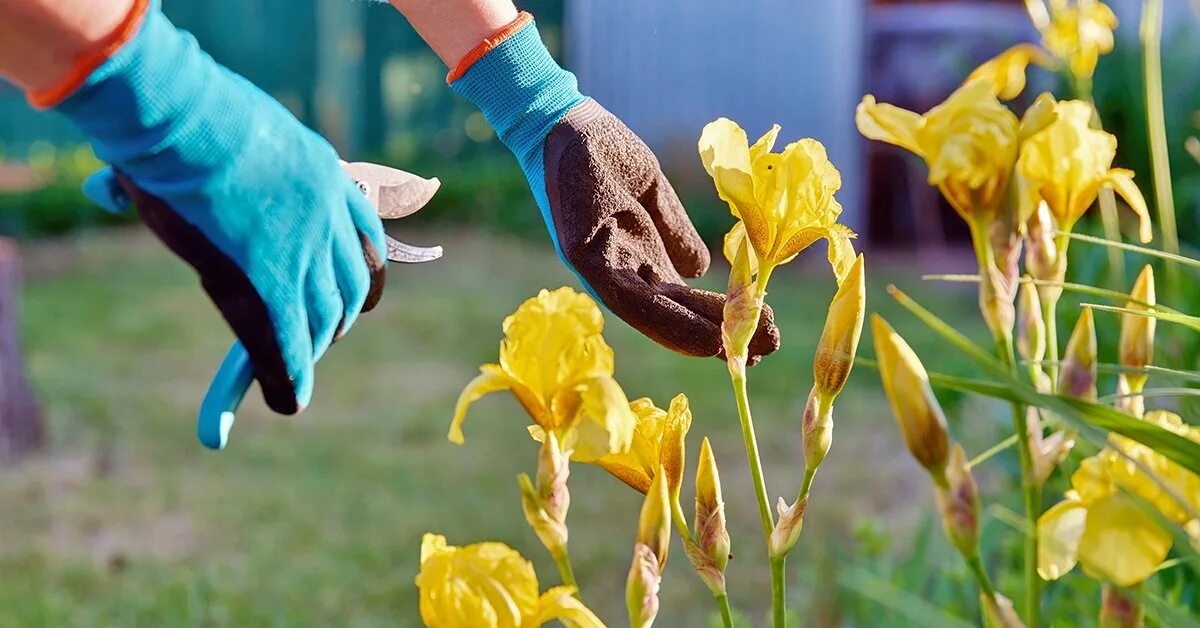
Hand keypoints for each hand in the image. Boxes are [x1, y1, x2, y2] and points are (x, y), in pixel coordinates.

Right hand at [55, 5, 385, 413]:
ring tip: (303, 368)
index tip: (358, 290)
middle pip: (352, 279)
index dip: (361, 266)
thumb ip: (192, 162)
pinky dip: (289, 378)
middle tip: (326, 333)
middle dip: (340, 312)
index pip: (363, 231)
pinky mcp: (270, 286)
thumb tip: (113, 188)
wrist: (179, 111)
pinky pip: (288, 344)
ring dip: (314, 347)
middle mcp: (326, 214)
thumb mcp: (201, 130)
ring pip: (324, 316)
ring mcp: (303, 250)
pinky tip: (288, 401)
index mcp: (321, 170)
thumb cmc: (172, 109)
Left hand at [450, 13, 778, 362]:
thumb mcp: (652, 196)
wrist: (564, 122)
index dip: (716, 321)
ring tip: (739, 347)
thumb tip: (701, 269)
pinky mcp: (585, 255)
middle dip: (718, 336)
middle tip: (766, 348)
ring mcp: (602, 268)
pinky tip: (700, 333)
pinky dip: (664, 319)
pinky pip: (628, 296)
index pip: (678, 303)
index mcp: (636, 260)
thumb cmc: (603, 155)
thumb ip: (675, 232)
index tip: (759, 332)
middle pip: (671, 318)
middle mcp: (620, 272)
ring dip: (698, 335)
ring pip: (653, 316)